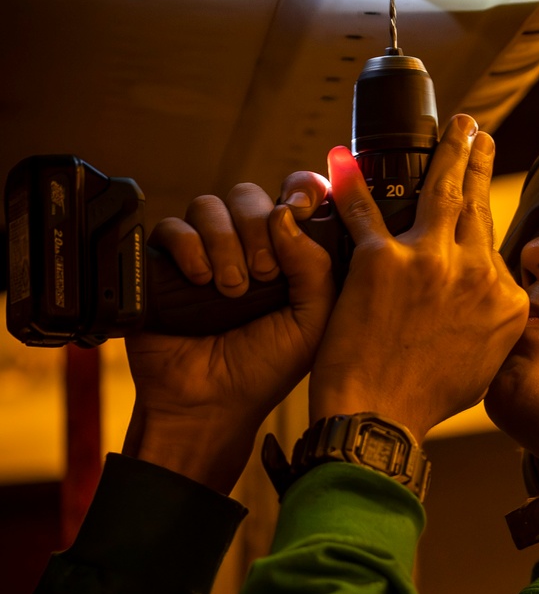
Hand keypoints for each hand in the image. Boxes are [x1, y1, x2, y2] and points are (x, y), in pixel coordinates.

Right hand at [124, 180, 334, 492]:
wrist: (211, 404)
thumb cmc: (266, 368)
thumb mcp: (312, 322)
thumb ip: (316, 267)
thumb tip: (285, 212)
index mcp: (288, 253)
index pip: (296, 195)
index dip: (301, 189)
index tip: (301, 205)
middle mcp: (246, 245)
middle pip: (250, 196)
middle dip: (258, 227)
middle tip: (263, 273)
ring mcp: (205, 251)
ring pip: (210, 205)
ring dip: (224, 241)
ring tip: (231, 288)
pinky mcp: (166, 262)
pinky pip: (172, 226)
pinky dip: (189, 246)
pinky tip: (201, 279)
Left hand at [308, 117, 528, 441]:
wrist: (381, 420)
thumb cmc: (424, 402)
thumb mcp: (484, 365)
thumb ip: (490, 325)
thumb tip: (488, 306)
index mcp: (502, 300)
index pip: (492, 249)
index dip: (480, 222)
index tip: (478, 198)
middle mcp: (474, 273)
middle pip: (477, 204)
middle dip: (478, 162)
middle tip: (477, 134)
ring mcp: (429, 261)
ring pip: (443, 191)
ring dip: (448, 153)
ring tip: (454, 129)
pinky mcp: (381, 261)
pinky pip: (364, 211)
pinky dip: (350, 182)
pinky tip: (343, 158)